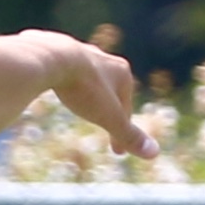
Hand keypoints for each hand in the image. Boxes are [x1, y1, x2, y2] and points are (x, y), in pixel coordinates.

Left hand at [33, 34, 157, 158]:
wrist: (50, 58)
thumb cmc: (84, 88)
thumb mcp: (109, 117)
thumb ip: (129, 135)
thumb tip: (154, 153)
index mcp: (122, 73)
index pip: (126, 109)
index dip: (122, 133)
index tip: (118, 152)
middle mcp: (103, 59)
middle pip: (109, 92)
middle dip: (108, 109)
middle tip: (103, 123)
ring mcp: (80, 53)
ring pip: (88, 79)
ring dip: (88, 94)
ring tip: (82, 104)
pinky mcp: (57, 52)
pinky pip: (65, 73)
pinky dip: (67, 84)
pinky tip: (60, 86)